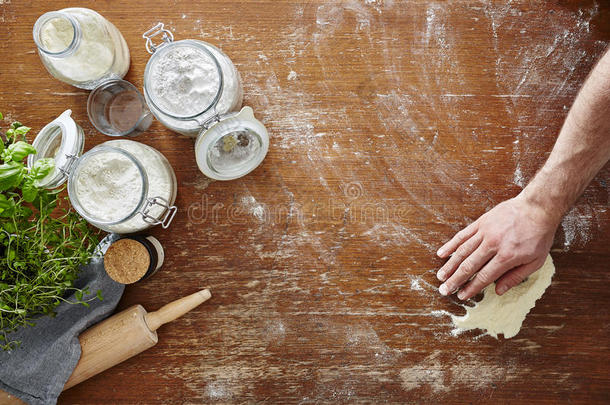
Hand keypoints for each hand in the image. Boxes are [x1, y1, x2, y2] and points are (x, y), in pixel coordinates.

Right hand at [436, 194, 559, 299]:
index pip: (484, 276)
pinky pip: (463, 235)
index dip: (471, 288)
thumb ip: (516, 277)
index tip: (461, 296)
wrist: (537, 208)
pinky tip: (442, 253)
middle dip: (455, 280)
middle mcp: (493, 245)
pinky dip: (451, 245)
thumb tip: (499, 291)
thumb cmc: (538, 236)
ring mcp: (485, 232)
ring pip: (462, 251)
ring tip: (440, 276)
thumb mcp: (535, 261)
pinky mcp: (481, 222)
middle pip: (469, 266)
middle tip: (444, 290)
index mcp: (507, 257)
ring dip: (450, 265)